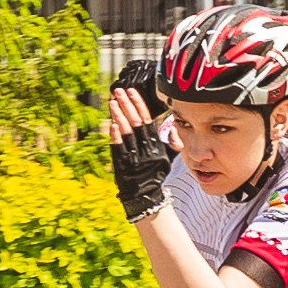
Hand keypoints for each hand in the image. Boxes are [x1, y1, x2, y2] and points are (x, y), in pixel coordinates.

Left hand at [106, 87, 171, 221]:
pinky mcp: (123, 164)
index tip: (132, 91)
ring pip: (126, 132)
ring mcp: (133, 157)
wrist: (145, 196)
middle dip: (127, 105)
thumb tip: (175, 130)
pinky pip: (119, 148)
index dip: (139, 104)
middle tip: (118, 91)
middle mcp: (145, 149)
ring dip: (119, 115)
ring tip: (112, 102)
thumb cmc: (155, 174)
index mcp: (155, 145)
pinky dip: (115, 136)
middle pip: (136, 122)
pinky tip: (112, 124)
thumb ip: (171, 144)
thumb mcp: (168, 159)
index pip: (147, 120)